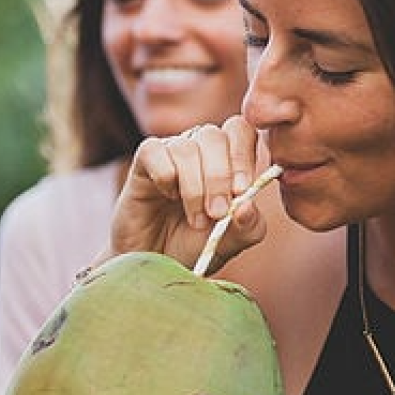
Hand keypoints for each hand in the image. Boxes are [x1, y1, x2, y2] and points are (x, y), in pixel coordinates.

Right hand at [108, 116, 269, 270]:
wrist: (157, 264)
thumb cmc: (195, 245)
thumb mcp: (230, 242)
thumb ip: (249, 227)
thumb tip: (247, 205)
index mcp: (229, 158)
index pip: (241, 130)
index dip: (243, 155)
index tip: (241, 190)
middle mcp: (201, 148)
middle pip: (215, 136)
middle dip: (219, 178)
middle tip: (217, 213)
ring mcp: (172, 150)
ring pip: (187, 148)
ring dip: (194, 189)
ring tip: (197, 220)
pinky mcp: (145, 159)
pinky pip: (155, 152)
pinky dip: (165, 177)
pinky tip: (168, 196)